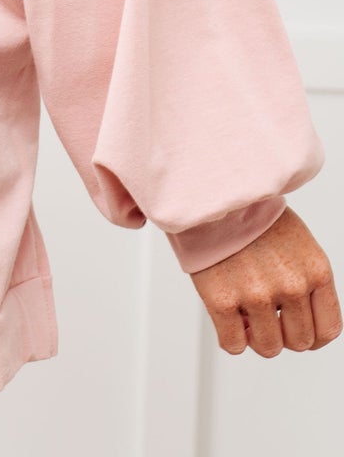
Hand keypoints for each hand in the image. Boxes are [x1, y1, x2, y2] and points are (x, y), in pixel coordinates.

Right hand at [189, 205, 341, 355]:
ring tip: (244, 312)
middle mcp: (292, 286)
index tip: (294, 329)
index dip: (311, 336)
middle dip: (280, 333)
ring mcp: (258, 295)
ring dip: (255, 336)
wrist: (213, 192)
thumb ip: (305, 279)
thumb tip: (299, 316)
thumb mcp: (297, 242)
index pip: (327, 330)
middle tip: (264, 314)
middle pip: (298, 342)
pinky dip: (230, 337)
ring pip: (268, 348)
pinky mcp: (223, 300)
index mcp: (316, 270)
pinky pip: (233, 344)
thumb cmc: (252, 213)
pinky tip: (227, 316)